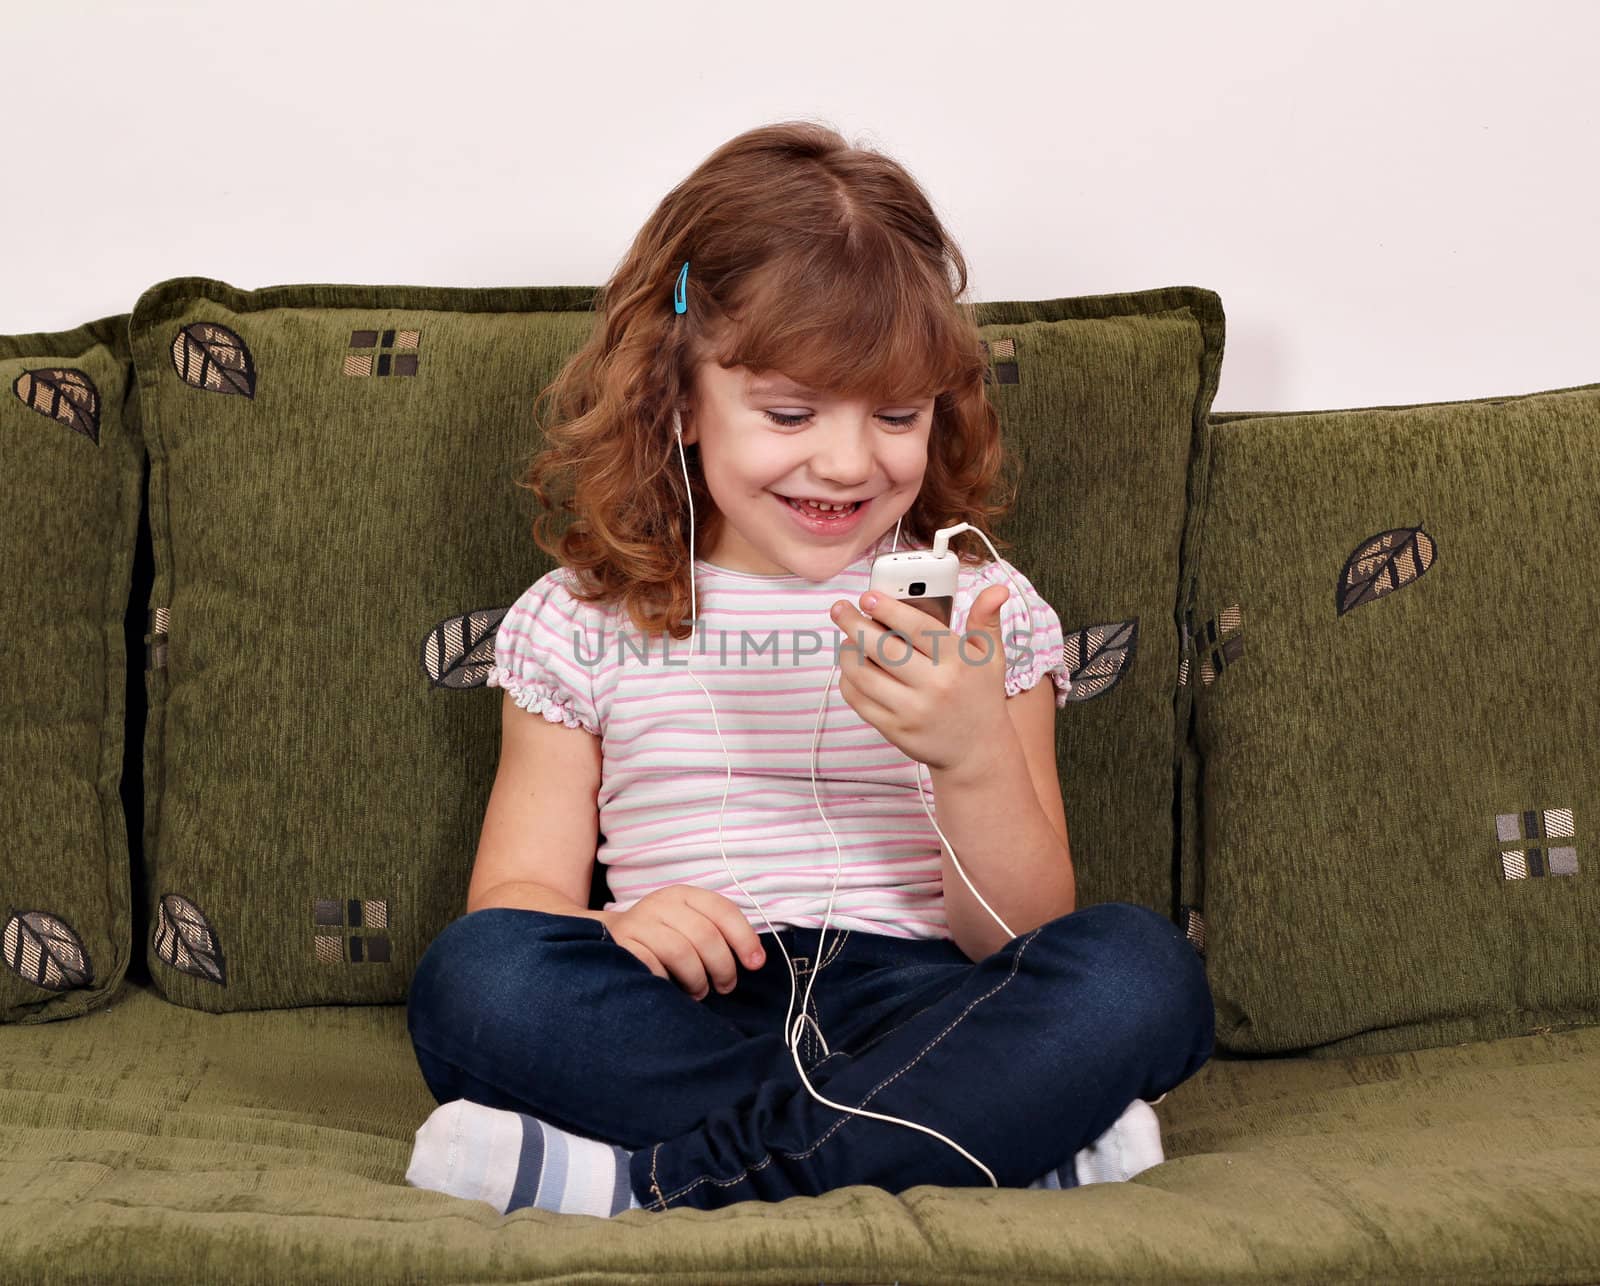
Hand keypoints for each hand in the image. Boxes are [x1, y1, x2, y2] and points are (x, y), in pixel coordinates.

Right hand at [606, 885, 765, 1000]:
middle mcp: (661, 903)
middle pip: (704, 935)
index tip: (756, 964)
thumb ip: (719, 933)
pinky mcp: (622, 946)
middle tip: (725, 986)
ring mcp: (639, 923)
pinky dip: (668, 982)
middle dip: (722, 967)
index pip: (723, 910)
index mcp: (684, 894)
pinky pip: (652, 967)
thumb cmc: (663, 935)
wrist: (609, 937)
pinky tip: (672, 988)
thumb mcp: (690, 923)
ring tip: (699, 991)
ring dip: (697, 980)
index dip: (744, 938)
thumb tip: (755, 958)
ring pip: (680, 952)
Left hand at [829, 584, 1013, 773]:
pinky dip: (849, 680)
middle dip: (854, 624)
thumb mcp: (991, 656)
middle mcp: (935, 686)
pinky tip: (852, 668)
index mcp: (957, 661)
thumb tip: (997, 589)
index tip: (867, 596)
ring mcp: (912, 711)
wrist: (978, 750)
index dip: (888, 609)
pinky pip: (860, 701)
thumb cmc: (980, 695)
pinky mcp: (895, 730)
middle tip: (840, 609)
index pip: (916, 628)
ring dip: (847, 652)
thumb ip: (986, 619)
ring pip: (864, 674)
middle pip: (883, 648)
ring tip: (846, 639)